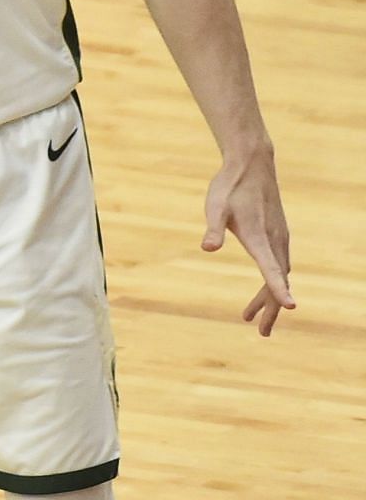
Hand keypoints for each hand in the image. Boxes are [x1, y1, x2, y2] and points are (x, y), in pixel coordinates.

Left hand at [201, 148, 292, 334]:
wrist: (251, 165)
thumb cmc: (230, 187)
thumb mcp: (215, 206)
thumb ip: (213, 228)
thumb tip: (208, 247)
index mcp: (260, 237)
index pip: (271, 268)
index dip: (278, 288)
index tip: (290, 307)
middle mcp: (275, 240)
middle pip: (278, 279)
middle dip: (272, 308)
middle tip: (262, 333)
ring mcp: (279, 238)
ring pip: (279, 274)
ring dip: (269, 298)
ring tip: (250, 318)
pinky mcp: (278, 234)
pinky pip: (278, 264)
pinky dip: (272, 281)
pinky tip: (263, 289)